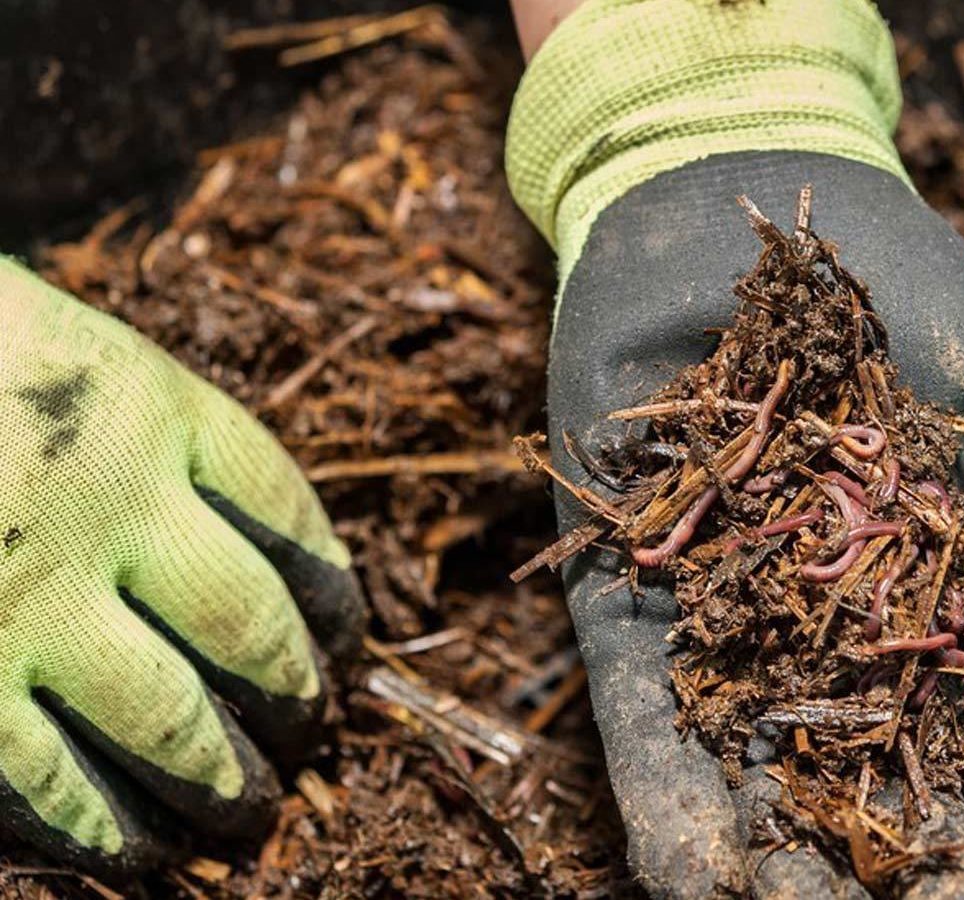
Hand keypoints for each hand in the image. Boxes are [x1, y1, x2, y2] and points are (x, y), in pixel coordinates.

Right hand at [0, 258, 364, 876]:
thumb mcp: (41, 336)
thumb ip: (128, 421)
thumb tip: (220, 525)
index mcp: (144, 404)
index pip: (283, 507)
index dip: (326, 580)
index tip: (345, 628)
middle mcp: (107, 506)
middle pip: (249, 624)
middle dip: (292, 691)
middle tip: (313, 727)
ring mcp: (25, 599)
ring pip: (168, 719)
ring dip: (219, 776)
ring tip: (250, 808)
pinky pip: (42, 778)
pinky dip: (97, 825)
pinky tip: (133, 851)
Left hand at [544, 152, 963, 899]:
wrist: (735, 208)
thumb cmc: (899, 291)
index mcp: (929, 590)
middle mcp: (825, 621)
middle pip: (871, 765)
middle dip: (912, 861)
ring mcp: (725, 611)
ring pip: (758, 760)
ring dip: (789, 856)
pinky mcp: (628, 588)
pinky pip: (646, 703)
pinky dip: (669, 788)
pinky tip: (694, 877)